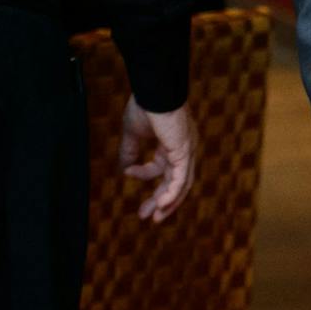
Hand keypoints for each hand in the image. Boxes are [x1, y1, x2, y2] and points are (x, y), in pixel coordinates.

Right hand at [119, 99, 196, 222]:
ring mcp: (187, 151)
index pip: (160, 168)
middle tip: (149, 216)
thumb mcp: (133, 134)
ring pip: (182, 184)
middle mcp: (183, 150)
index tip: (126, 173)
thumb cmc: (145, 106)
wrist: (154, 92)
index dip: (142, 174)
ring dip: (169, 202)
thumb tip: (124, 168)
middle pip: (175, 182)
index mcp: (172, 145)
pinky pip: (181, 178)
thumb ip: (130, 152)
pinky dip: (173, 193)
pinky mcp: (185, 152)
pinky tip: (162, 204)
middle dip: (161, 200)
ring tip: (156, 217)